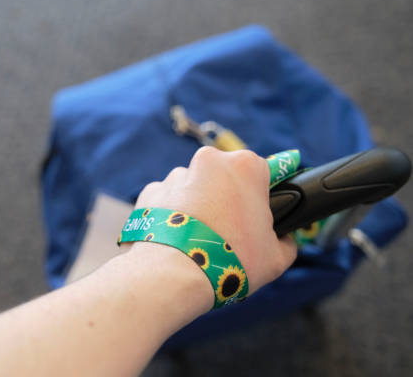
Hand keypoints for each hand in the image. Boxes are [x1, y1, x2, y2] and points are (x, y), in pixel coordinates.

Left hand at [132, 147, 296, 295]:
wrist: (172, 276)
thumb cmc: (229, 262)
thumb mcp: (277, 257)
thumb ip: (285, 241)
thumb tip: (284, 239)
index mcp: (245, 166)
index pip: (262, 173)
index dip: (261, 198)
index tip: (257, 218)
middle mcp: (209, 160)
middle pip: (225, 178)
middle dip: (228, 201)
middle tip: (230, 235)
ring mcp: (176, 175)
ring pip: (195, 188)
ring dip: (199, 208)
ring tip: (200, 242)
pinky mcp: (150, 191)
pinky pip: (168, 201)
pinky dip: (173, 217)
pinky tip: (177, 241)